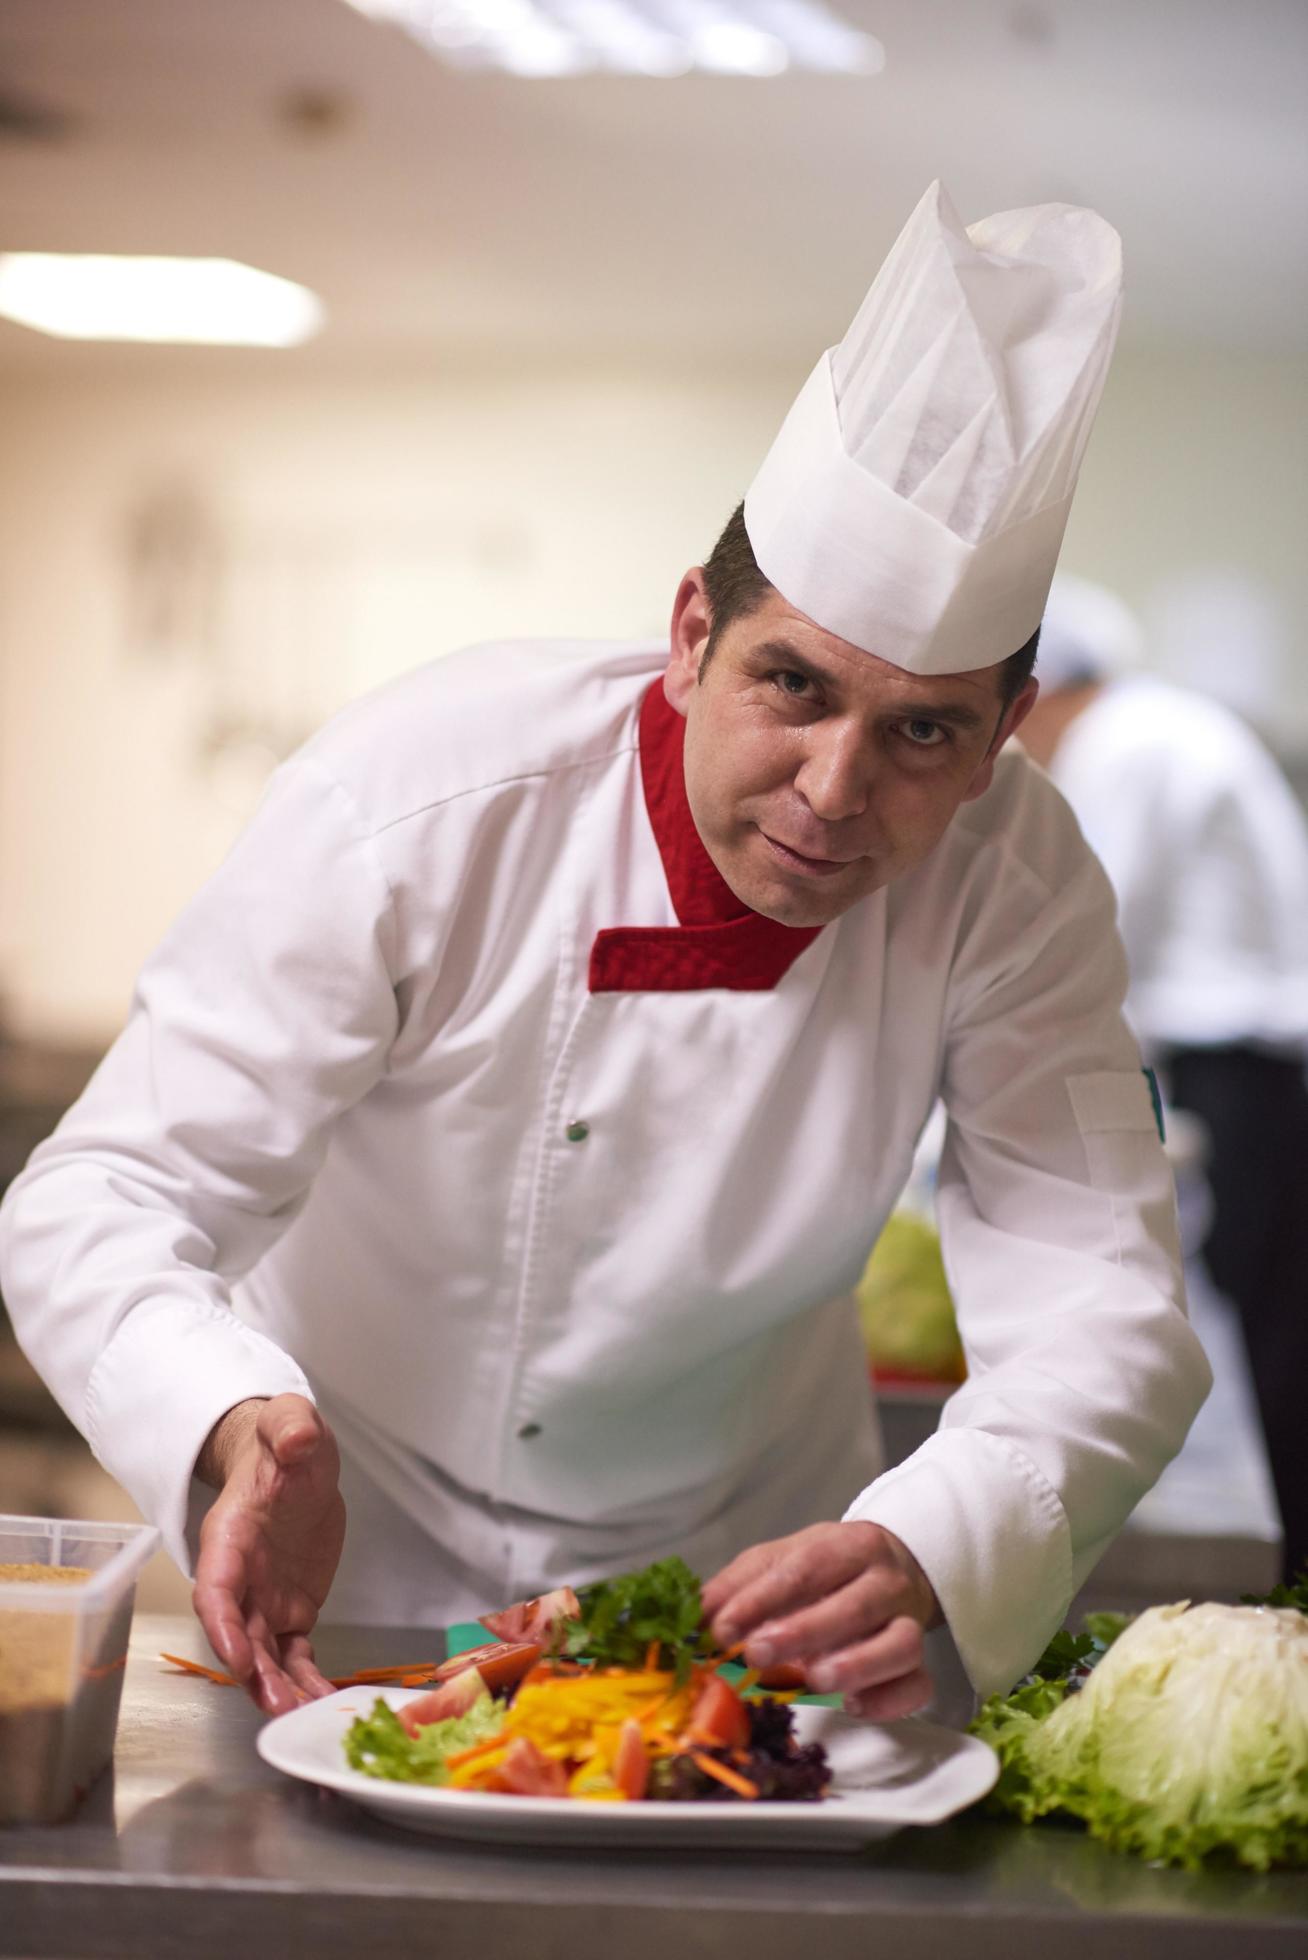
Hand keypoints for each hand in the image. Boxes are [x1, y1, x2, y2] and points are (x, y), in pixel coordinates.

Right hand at [192, 1393, 345, 1715]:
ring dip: (279, 1688)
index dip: (223, 1624)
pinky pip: (296, 1654)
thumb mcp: (289, 1422)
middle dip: (254, 1675)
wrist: (294, 1461)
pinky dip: (307, 1680)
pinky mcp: (292, 1612)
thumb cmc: (284, 1443)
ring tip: (302, 1717)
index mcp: (229, 1536)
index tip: (237, 1657)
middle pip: (239, 1635)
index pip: (217, 1588)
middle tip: (280, 1707)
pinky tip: (323, 1703)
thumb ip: (290, 1428)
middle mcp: (242, 1577)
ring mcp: (265, 1599)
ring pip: (265, 1656)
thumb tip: (297, 1439)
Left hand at [702, 1521, 940, 1721]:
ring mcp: (908, 1623)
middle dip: (803, 1632)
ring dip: (857, 1665)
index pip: (806, 1567)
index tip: (723, 1629)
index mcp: (848, 1546)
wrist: (891, 1568)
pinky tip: (854, 1706)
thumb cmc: (824, 1569)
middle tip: (756, 1656)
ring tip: (814, 1681)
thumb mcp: (781, 1560)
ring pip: (900, 1644)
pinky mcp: (921, 1664)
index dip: (763, 1598)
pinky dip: (890, 1700)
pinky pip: (919, 1685)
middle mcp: (885, 1581)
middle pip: (855, 1605)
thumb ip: (740, 1585)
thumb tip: (695, 1615)